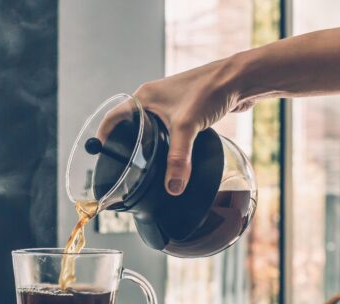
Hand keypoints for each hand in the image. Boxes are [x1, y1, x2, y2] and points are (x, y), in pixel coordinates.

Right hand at [103, 57, 250, 194]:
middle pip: (130, 124)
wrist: (239, 78)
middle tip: (123, 164)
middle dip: (126, 143)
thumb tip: (173, 187)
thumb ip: (178, 159)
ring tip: (144, 163)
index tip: (100, 153)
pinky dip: (166, 142)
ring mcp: (170, 104)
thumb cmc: (209, 89)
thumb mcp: (187, 127)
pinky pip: (169, 128)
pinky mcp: (186, 110)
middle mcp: (153, 99)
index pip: (113, 118)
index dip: (104, 135)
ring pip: (151, 127)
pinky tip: (172, 154)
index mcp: (144, 97)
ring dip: (147, 143)